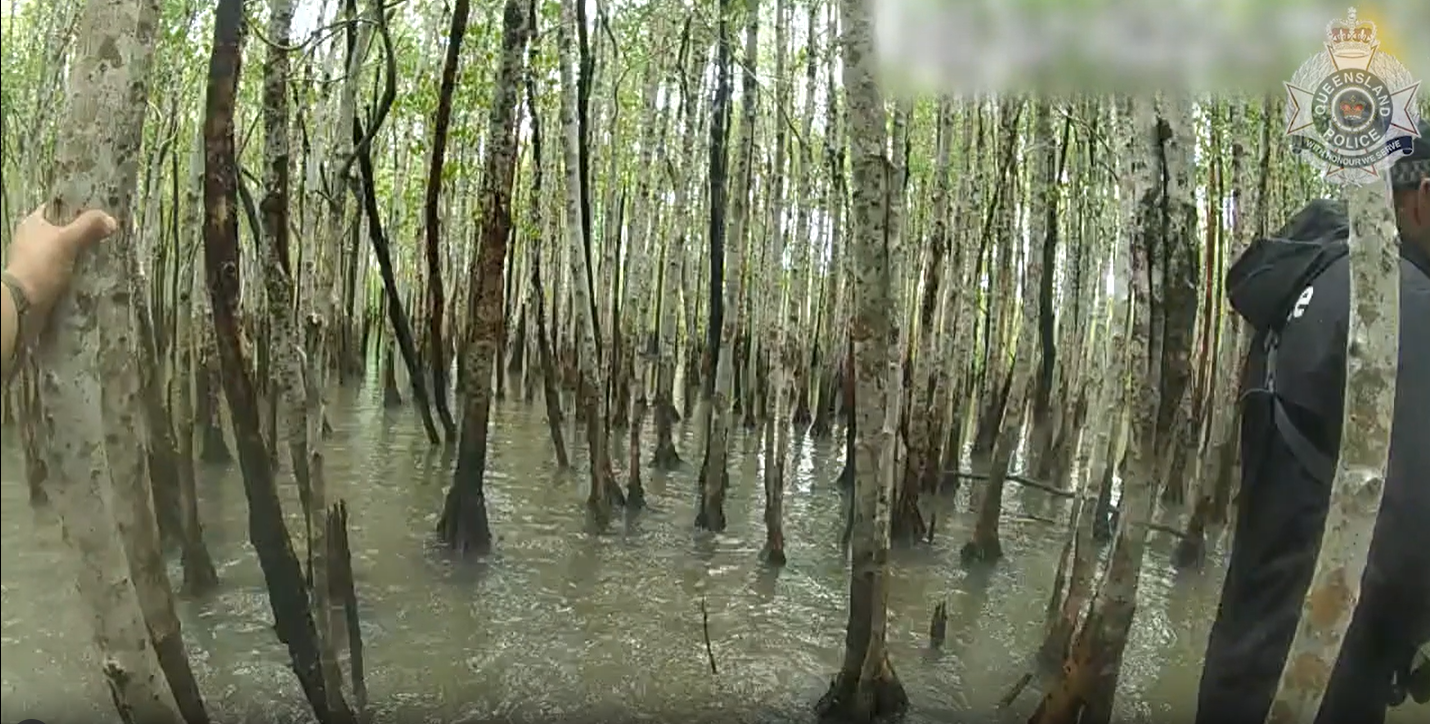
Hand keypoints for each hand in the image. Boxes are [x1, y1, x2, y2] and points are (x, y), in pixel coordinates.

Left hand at [5, 203, 116, 323]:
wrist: (24, 301)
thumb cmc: (42, 264)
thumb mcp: (68, 240)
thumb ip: (88, 226)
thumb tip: (111, 219)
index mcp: (32, 221)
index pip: (57, 208)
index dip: (76, 208)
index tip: (97, 215)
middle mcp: (29, 236)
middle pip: (61, 229)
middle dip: (81, 232)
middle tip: (104, 235)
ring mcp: (32, 256)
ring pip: (62, 248)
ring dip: (79, 251)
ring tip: (101, 254)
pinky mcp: (37, 274)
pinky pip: (60, 265)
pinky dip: (73, 267)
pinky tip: (89, 270)